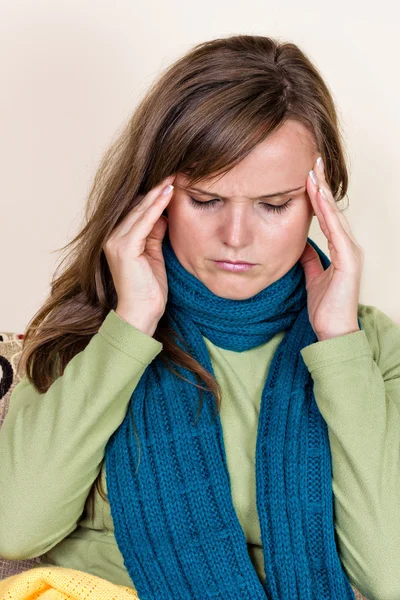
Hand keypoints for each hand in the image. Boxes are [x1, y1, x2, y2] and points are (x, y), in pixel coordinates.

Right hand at [102, 174, 175, 326]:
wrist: (141, 313)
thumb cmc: (149, 290)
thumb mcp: (154, 256)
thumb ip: (155, 235)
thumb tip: (164, 216)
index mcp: (119, 239)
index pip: (137, 211)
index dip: (154, 196)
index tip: (172, 181)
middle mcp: (113, 237)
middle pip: (137, 206)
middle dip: (157, 189)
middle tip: (175, 172)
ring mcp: (116, 242)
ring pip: (140, 211)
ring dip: (158, 193)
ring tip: (174, 177)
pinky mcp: (124, 248)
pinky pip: (143, 222)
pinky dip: (156, 207)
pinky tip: (167, 194)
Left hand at [299, 156, 364, 341]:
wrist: (333, 331)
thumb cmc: (325, 307)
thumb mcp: (312, 276)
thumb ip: (309, 259)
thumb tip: (299, 245)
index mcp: (340, 248)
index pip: (327, 215)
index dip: (318, 194)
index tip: (307, 174)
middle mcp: (348, 246)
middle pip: (333, 209)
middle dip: (322, 185)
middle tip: (312, 161)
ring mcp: (351, 252)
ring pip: (336, 216)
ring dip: (324, 193)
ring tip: (313, 172)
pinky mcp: (349, 262)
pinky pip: (336, 232)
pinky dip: (327, 214)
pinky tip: (319, 198)